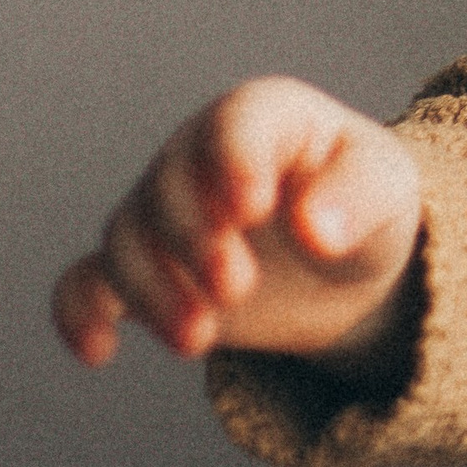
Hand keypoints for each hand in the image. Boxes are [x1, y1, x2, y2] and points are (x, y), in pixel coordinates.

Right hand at [51, 76, 422, 375]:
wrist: (344, 260)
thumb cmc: (364, 202)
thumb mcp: (386, 191)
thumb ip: (357, 200)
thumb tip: (315, 230)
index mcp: (264, 117)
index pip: (235, 124)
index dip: (236, 162)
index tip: (254, 209)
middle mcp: (199, 156)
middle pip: (169, 189)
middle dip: (195, 242)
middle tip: (238, 288)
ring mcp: (162, 211)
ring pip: (125, 240)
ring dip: (153, 291)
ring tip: (200, 340)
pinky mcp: (146, 270)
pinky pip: (86, 282)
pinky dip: (80, 312)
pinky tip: (98, 349)